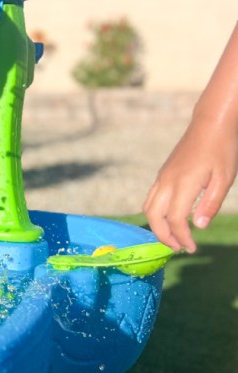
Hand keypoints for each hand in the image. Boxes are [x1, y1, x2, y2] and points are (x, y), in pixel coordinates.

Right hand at [143, 121, 237, 252]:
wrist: (210, 123)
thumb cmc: (222, 149)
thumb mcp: (224, 178)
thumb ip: (211, 203)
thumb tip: (200, 226)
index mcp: (183, 184)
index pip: (176, 219)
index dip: (183, 237)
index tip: (192, 248)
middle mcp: (167, 182)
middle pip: (154, 216)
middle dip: (163, 235)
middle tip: (177, 247)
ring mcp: (162, 177)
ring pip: (149, 207)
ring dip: (157, 225)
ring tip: (172, 235)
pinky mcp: (163, 173)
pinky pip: (152, 197)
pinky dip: (157, 212)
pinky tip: (171, 216)